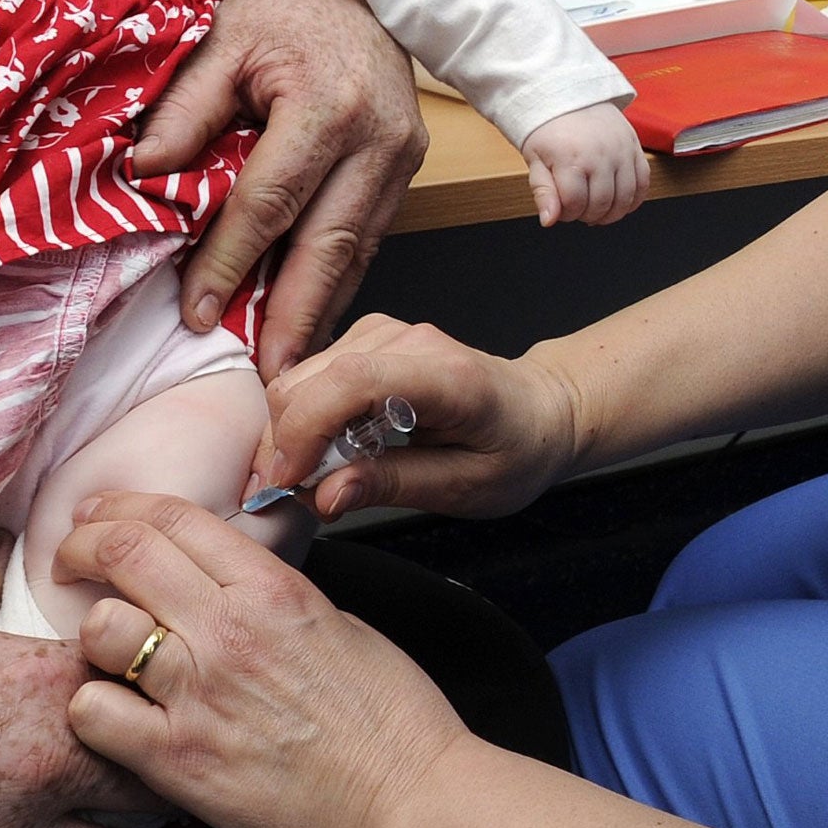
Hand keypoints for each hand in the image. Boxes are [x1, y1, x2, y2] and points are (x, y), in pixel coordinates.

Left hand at [58, 492, 469, 827]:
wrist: (405, 798)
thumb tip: (218, 580)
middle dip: (84, 546)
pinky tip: (115, 712)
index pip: (172, 517)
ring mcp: (198, 695)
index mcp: (270, 587)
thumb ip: (265, 592)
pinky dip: (93, 708)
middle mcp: (227, 630)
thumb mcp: (332, 619)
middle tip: (73, 558)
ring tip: (106, 648)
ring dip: (95, 632)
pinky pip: (95, 713)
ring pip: (100, 629)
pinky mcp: (178, 761)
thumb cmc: (385, 716)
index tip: (99, 515)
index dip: (120, 508)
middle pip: (124, 553)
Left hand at [134, 0, 427, 377]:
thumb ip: (187, 108)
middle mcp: (378, 138)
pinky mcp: (410, 166)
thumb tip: (144, 173)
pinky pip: (372, 235)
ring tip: (291, 368)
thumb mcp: (226, 38)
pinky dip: (340, 279)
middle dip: (294, 318)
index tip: (198, 314)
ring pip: (359, 251)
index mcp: (329, 105)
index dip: (230, 263)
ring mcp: (402, 156)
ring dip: (321, 311)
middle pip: (329, 246)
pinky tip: (312, 315)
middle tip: (269, 381)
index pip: (269, 203)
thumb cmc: (288, 6)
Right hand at [255, 314, 583, 521]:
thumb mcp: (465, 488)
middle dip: (287, 442)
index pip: (352, 381)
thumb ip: (392, 486)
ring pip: (300, 377)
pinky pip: (312, 375)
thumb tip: (325, 495)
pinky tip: (332, 448)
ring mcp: (384, 332)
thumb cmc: (515, 448)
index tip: (289, 481)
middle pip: (311, 378)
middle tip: (300, 495)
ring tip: (321, 476)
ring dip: (295, 432)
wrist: (540, 410)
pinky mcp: (367, 339)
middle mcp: (408, 340)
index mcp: (444, 376)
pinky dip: (306, 417)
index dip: (306, 430)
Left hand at [519, 103, 648, 225]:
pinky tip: (618, 202)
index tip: (561, 208)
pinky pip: (643, 184)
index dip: (566, 214)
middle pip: (601, 204)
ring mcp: (622, 151)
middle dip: (587, 215)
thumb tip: (549, 220)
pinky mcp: (635, 147)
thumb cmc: (549, 128)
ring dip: (611, 213)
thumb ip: (543, 192)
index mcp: (571, 158)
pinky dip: (633, 200)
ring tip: (597, 210)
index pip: (574, 205)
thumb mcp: (536, 159)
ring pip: (625, 199)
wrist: (569, 95)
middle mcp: (600, 155)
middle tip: (578, 208)